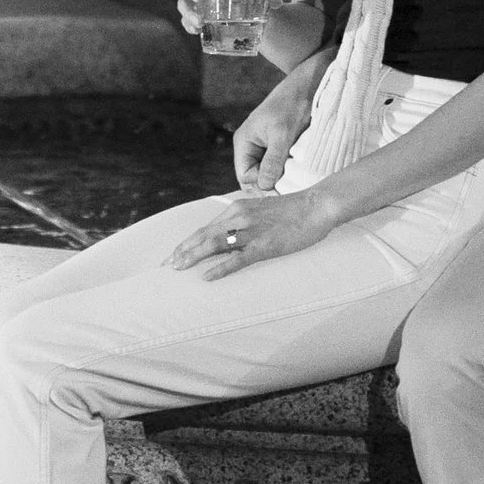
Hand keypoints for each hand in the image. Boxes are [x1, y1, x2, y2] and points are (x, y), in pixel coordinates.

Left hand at [172, 188, 331, 280]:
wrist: (316, 206)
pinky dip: (220, 268)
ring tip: (178, 268)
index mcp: (237, 209)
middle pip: (203, 236)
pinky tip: (207, 276)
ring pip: (215, 245)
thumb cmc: (291, 211)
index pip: (205, 228)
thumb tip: (226, 238)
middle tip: (166, 266)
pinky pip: (238, 259)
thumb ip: (243, 222)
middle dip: (183, 251)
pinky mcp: (264, 245)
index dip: (187, 243)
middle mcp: (239, 217)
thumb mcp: (260, 212)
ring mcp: (251, 231)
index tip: (173, 255)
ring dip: (194, 257)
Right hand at [231, 94, 303, 191]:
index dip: (261, 185)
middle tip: (289, 188)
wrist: (307, 87)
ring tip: (295, 180)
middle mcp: (250, 148)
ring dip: (280, 179)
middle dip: (270, 184)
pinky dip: (287, 172)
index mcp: (244, 142)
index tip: (280, 186)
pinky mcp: (278, 149)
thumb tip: (264, 186)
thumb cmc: (291, 104)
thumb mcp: (282, 134)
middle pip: (255, 178)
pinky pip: (278, 168)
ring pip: (268, 175)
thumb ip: (272, 160)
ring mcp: (264, 149)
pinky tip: (298, 173)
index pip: (245, 176)